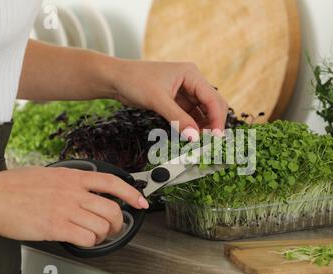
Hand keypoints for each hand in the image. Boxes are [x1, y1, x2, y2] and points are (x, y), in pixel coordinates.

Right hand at [0, 167, 148, 246]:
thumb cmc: (15, 186)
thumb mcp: (49, 174)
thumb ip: (70, 181)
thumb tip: (85, 188)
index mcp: (73, 177)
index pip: (112, 181)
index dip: (132, 192)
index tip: (141, 201)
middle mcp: (73, 192)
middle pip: (112, 208)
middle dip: (119, 222)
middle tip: (115, 227)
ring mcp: (66, 209)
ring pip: (103, 225)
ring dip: (104, 234)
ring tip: (96, 235)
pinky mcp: (56, 227)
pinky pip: (87, 238)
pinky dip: (90, 242)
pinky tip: (82, 240)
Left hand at [110, 61, 228, 137]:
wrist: (116, 79)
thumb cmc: (134, 80)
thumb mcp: (158, 100)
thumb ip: (178, 119)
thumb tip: (195, 137)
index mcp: (191, 74)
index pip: (212, 98)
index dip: (217, 118)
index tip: (216, 136)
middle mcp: (192, 81)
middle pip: (212, 104)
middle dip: (213, 122)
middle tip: (210, 141)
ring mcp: (185, 91)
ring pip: (203, 111)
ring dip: (203, 126)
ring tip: (200, 141)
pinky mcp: (177, 100)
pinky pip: (191, 115)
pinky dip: (192, 125)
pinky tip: (191, 135)